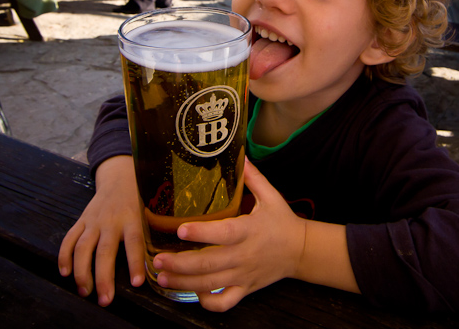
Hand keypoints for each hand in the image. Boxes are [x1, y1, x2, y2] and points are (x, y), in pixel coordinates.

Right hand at [58, 156, 144, 306]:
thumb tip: (157, 266)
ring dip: (81, 272)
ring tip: (84, 292)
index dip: (135, 263)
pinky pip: (69, 239)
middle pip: (105, 251)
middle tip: (105, 300)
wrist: (119, 178)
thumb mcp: (147, 214)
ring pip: (83, 248)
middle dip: (103, 277)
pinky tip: (64, 273)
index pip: (134, 243)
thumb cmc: (137, 202)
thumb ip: (147, 237)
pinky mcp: (81, 220)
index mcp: (132, 219)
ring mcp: (94, 220)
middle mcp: (111, 220)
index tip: (136, 283)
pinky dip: (64, 256)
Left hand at [153, 158, 305, 311]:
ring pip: (211, 284)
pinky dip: (208, 302)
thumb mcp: (271, 195)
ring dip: (184, 283)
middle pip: (209, 263)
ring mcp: (243, 275)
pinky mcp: (245, 289)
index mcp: (249, 230)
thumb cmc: (282, 221)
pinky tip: (192, 292)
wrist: (300, 250)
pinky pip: (225, 302)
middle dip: (180, 264)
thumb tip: (239, 155)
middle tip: (158, 259)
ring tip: (162, 277)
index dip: (201, 233)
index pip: (224, 233)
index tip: (181, 229)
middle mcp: (244, 255)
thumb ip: (253, 177)